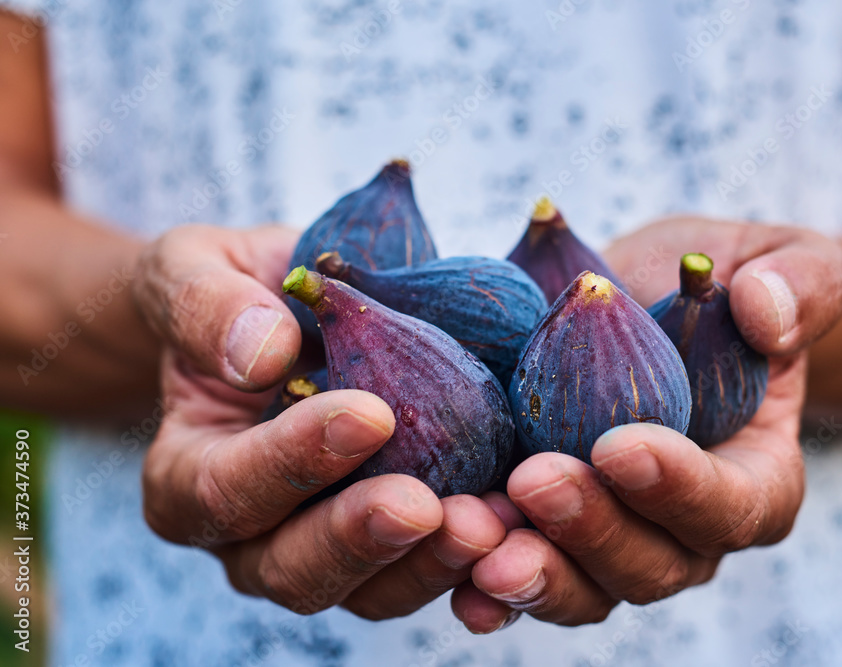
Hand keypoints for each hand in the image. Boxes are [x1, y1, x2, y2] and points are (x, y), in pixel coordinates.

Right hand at [133, 224, 507, 617]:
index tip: (367, 415)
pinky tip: (517, 525)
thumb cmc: (232, 295)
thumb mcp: (197, 272)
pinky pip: (425, 573)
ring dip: (427, 564)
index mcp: (187, 474)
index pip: (224, 488)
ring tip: (488, 523)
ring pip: (367, 592)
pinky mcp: (390, 547)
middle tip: (424, 505)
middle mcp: (248, 534)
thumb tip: (262, 354)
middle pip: (291, 568)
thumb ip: (207, 307)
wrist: (283, 318)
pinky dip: (471, 563)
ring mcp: (322, 548)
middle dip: (361, 538)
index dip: (293, 461)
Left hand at [450, 217, 841, 630]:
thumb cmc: (715, 285)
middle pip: (650, 564)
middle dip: (590, 529)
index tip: (619, 446)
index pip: (731, 504)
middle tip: (534, 482)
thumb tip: (766, 309)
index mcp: (755, 478)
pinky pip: (522, 578)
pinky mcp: (547, 534)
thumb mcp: (772, 260)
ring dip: (530, 568)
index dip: (679, 487)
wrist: (639, 303)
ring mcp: (612, 543)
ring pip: (583, 587)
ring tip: (473, 533)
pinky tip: (450, 574)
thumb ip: (798, 282)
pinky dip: (485, 585)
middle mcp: (685, 531)